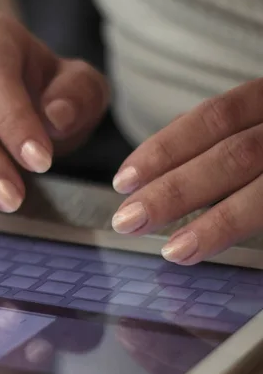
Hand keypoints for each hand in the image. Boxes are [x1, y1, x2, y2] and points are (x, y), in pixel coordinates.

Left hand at [111, 78, 262, 264]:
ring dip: (220, 223)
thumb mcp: (260, 128)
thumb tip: (162, 189)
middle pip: (237, 154)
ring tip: (176, 252)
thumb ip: (228, 148)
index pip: (216, 117)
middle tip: (128, 221)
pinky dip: (249, 231)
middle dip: (177, 190)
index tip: (124, 180)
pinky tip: (220, 256)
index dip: (165, 148)